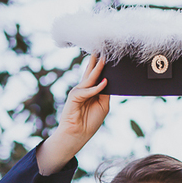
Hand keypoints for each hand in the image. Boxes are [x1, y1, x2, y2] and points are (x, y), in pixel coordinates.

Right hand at [36, 54, 108, 174]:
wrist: (78, 134)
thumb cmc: (90, 121)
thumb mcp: (103, 105)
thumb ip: (104, 93)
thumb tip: (107, 80)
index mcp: (90, 91)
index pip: (95, 75)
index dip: (100, 66)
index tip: (107, 55)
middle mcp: (84, 89)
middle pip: (90, 72)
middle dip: (96, 61)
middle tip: (102, 49)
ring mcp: (78, 92)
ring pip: (89, 78)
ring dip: (96, 68)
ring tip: (103, 59)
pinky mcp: (74, 96)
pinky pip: (87, 90)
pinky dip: (96, 87)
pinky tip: (104, 82)